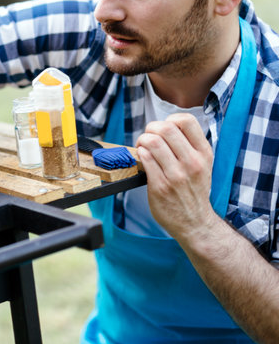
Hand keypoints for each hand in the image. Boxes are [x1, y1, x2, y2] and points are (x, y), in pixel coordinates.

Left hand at [135, 113, 217, 240]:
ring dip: (142, 141)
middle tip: (148, 138)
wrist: (195, 223)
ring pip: (152, 141)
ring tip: (143, 148)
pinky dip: (139, 154)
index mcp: (204, 154)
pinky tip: (143, 160)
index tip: (163, 130)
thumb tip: (166, 126)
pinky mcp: (160, 186)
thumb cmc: (194, 191)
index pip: (186, 121)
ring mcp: (176, 175)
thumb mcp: (203, 165)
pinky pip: (145, 158)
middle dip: (150, 129)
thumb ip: (189, 146)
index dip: (169, 120)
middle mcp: (192, 162)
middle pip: (165, 128)